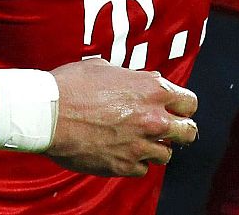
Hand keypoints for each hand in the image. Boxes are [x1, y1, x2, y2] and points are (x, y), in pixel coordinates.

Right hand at [47, 58, 197, 176]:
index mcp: (153, 90)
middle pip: (189, 132)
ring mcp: (140, 145)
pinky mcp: (124, 166)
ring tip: (138, 141)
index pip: (190, 103)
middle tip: (167, 130)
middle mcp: (153, 119)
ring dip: (156, 148)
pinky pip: (143, 170)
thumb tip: (144, 82)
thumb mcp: (107, 68)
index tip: (173, 109)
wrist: (48, 113)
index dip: (182, 106)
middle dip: (180, 131)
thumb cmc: (72, 85)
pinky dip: (135, 163)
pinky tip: (122, 152)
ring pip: (167, 155)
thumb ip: (134, 78)